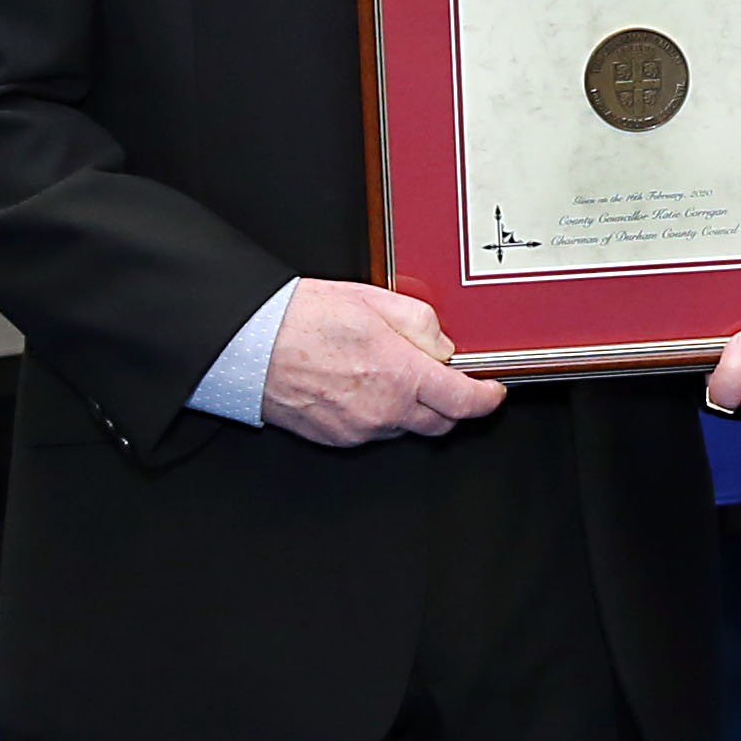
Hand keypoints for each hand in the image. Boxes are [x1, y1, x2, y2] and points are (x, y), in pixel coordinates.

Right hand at [260, 278, 509, 445]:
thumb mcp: (374, 301)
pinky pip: (372, 431)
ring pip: (404, 427)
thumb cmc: (300, 320)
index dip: (486, 399)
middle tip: (444, 378)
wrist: (248, 344)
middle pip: (440, 423)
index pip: (464, 402)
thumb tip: (442, 344)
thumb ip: (420, 323)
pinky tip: (360, 385)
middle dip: (451, 404)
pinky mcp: (336, 439)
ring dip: (410, 407)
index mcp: (402, 377)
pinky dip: (378, 413)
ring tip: (387, 371)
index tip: (492, 392)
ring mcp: (359, 430)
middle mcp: (384, 411)